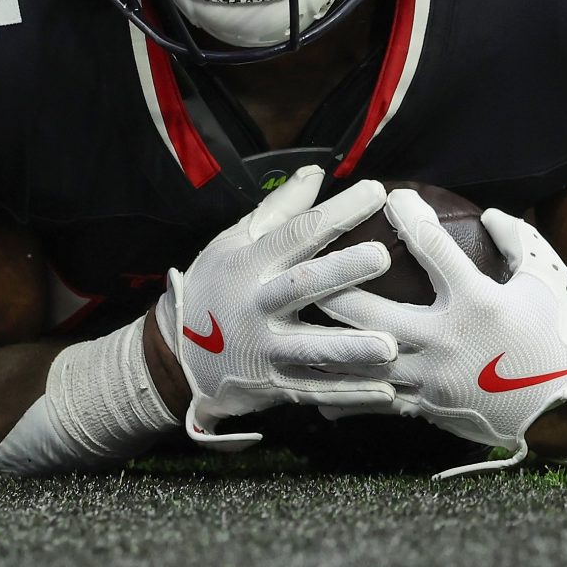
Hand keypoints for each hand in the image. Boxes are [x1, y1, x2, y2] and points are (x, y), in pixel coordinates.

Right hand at [154, 165, 400, 448]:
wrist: (175, 353)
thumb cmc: (215, 286)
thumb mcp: (235, 242)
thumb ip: (279, 210)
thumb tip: (316, 172)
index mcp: (250, 263)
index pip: (298, 232)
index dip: (337, 212)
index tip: (375, 192)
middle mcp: (256, 305)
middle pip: (303, 285)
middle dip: (342, 272)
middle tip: (381, 257)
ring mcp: (263, 349)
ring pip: (310, 348)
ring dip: (350, 348)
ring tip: (390, 347)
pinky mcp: (271, 386)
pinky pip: (314, 390)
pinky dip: (349, 394)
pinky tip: (386, 393)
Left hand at [321, 191, 566, 476]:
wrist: (564, 407)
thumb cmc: (556, 334)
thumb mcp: (547, 278)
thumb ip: (518, 241)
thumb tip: (488, 214)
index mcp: (478, 302)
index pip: (436, 250)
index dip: (411, 219)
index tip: (393, 197)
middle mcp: (448, 340)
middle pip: (376, 314)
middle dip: (336, 291)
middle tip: (305, 270)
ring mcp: (433, 378)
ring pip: (367, 360)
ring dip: (327, 343)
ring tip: (290, 326)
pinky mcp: (427, 405)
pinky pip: (377, 398)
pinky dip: (345, 392)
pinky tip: (312, 384)